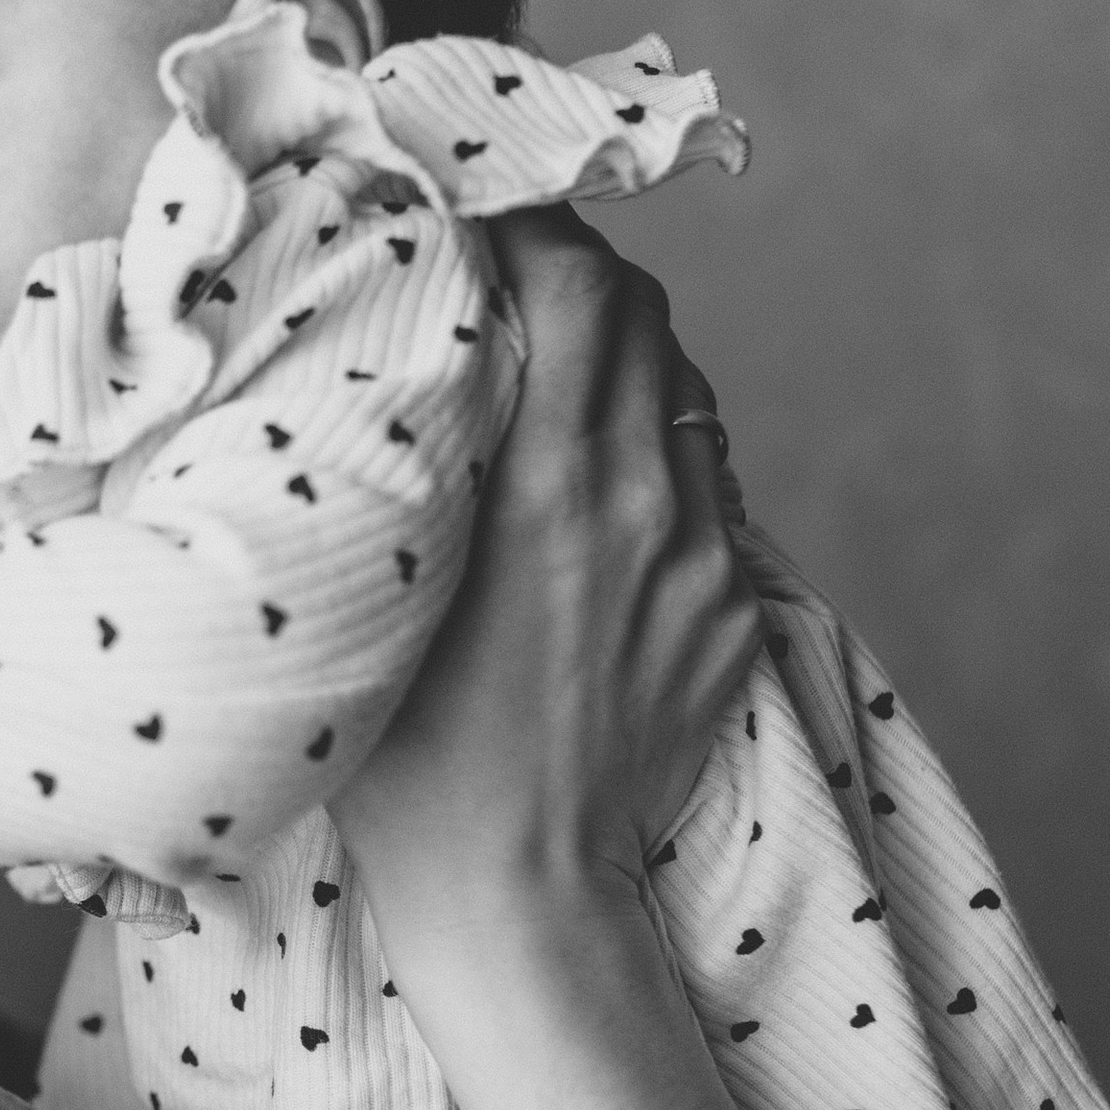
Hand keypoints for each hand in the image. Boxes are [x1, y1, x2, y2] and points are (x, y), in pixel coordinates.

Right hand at [334, 211, 759, 944]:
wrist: (519, 893)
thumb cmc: (405, 760)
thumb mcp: (378, 584)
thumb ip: (408, 459)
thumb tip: (400, 356)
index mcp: (549, 484)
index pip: (581, 280)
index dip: (534, 223)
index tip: (476, 216)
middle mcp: (643, 503)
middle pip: (645, 314)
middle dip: (580, 278)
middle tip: (510, 283)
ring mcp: (702, 559)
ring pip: (684, 395)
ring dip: (623, 370)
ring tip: (550, 397)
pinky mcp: (732, 612)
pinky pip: (706, 492)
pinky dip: (653, 466)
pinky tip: (592, 510)